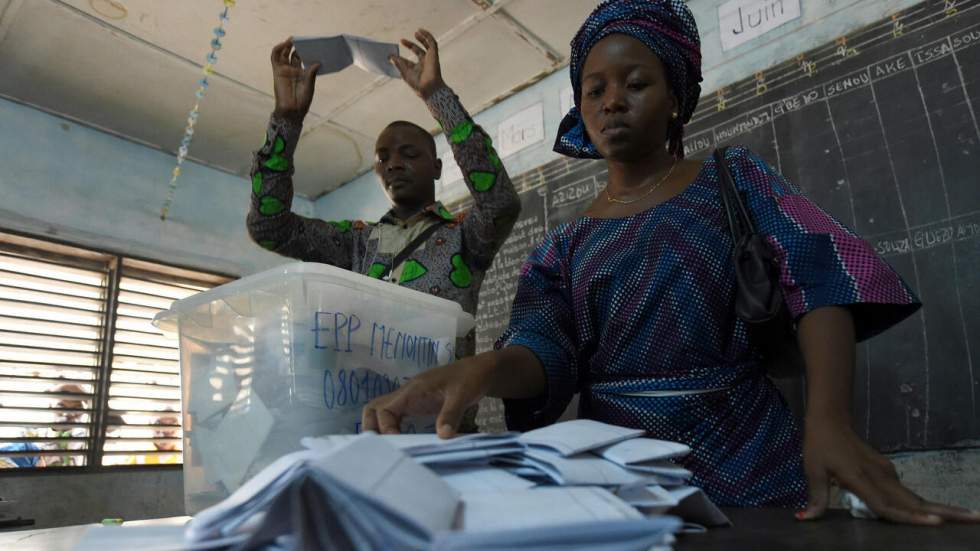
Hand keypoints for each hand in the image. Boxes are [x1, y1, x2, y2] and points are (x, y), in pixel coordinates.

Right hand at [270, 37, 320, 120]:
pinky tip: (284, 44)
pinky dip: (278, 49)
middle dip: (297, 46)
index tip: (312, 44)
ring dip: (286, 45)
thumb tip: (317, 63)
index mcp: (302, 73)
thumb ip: (311, 73)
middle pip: (293, 54)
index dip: (306, 51)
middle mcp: (293, 70)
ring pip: (284, 53)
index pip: (303, 58)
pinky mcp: (277, 71)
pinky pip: (275, 57)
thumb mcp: (310, 85)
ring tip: (292, 39)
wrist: (292, 110)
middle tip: (303, 40)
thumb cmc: (302, 100)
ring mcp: (284, 70)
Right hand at [362, 355, 491, 437]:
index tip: (398, 444)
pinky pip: (396, 416)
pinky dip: (392, 428)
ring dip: (380, 429)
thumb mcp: (463, 396)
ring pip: (382, 411)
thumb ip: (451, 414)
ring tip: (389, 450)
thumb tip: (443, 437)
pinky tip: (402, 443)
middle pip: (373, 408)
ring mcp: (410, 399)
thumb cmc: (471, 379)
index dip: (385, 428)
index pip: (384, 409)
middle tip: (383, 449)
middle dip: (372, 428)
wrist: (481, 371)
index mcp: (413, 391)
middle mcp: (406, 394)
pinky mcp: (417, 405)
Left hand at [389, 28, 444, 98]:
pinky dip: (427, 36)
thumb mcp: (404, 72)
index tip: (391, 54)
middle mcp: (424, 63)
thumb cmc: (418, 84)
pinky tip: (421, 31)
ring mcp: (430, 58)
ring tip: (416, 32)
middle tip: (401, 40)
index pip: (408, 61)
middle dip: (410, 45)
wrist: (428, 88)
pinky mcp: (434, 54)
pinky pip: (432, 43)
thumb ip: (398, 64)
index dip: (400, 58)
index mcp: (417, 69)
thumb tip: (390, 57)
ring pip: (428, 46)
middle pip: (418, 51)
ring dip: (422, 38)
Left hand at [801, 418, 979, 523]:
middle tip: (975, 520)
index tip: (936, 523)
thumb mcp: (812, 470)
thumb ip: (815, 498)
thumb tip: (804, 519)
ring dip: (941, 508)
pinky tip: (939, 515)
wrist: (830, 420)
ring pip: (915, 497)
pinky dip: (923, 506)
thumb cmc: (819, 445)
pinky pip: (906, 494)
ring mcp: (887, 473)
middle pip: (914, 502)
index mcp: (861, 478)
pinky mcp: (888, 472)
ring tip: (968, 517)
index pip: (887, 505)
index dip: (910, 517)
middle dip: (945, 512)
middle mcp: (880, 476)